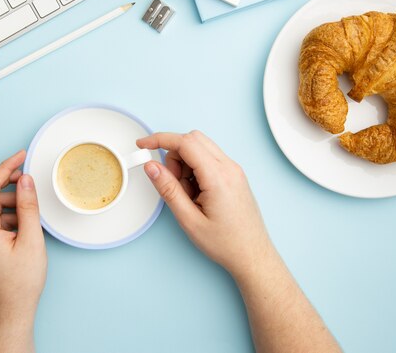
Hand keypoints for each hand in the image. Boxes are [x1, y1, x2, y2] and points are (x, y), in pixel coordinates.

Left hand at [0, 150, 46, 319]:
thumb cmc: (21, 280)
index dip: (6, 167)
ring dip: (5, 198)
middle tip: (25, 177)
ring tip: (28, 209)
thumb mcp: (31, 239)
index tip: (21, 155)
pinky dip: (3, 211)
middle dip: (4, 180)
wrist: (12, 307)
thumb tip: (25, 180)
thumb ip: (27, 206)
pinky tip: (21, 222)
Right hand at [137, 131, 272, 277]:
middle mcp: (230, 168)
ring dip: (185, 163)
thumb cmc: (226, 243)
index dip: (160, 140)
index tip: (143, 144)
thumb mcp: (189, 220)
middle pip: (193, 140)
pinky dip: (195, 169)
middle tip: (170, 182)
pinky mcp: (234, 175)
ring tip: (186, 194)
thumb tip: (152, 167)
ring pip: (201, 148)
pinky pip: (210, 159)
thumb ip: (168, 190)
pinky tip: (196, 193)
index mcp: (219, 177)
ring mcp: (234, 170)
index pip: (185, 142)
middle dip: (174, 154)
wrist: (252, 254)